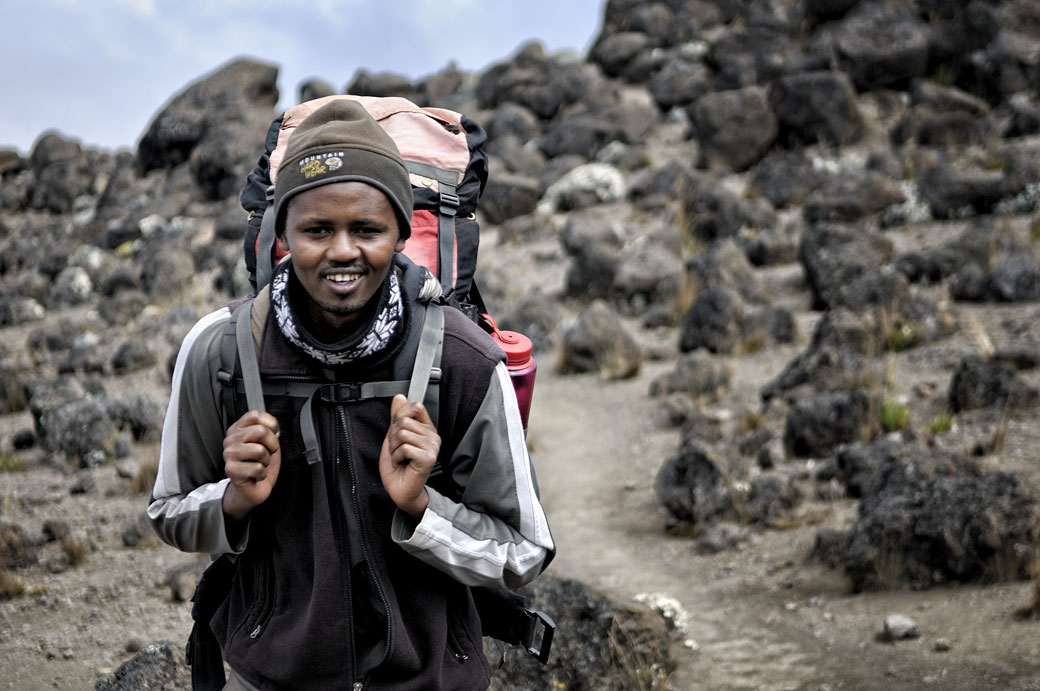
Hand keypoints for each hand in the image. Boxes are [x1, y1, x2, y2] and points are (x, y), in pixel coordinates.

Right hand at [222, 410, 280, 520]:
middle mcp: (231, 439)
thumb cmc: (259, 464)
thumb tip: (273, 428)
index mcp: (238, 429)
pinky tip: (255, 475)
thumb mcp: (267, 443)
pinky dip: (262, 474)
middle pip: (260, 431)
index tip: (273, 435)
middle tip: (267, 454)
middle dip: (272, 445)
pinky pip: (257, 468)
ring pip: (260, 450)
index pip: (255, 415)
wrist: (252, 489)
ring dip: (266, 461)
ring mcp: (229, 454)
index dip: (271, 425)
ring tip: (260, 464)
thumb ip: (267, 430)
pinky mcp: (231, 469)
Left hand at [379, 394, 439, 519]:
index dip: (400, 417)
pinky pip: (405, 447)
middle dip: (393, 436)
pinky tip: (402, 463)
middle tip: (397, 450)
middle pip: (404, 421)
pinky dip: (397, 456)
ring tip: (399, 457)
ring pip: (403, 433)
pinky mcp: (428, 458)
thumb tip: (399, 397)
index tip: (397, 432)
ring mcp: (432, 447)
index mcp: (427, 429)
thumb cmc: (399, 468)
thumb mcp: (394, 437)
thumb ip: (397, 417)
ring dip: (394, 448)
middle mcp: (433, 436)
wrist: (401, 491)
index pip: (416, 407)